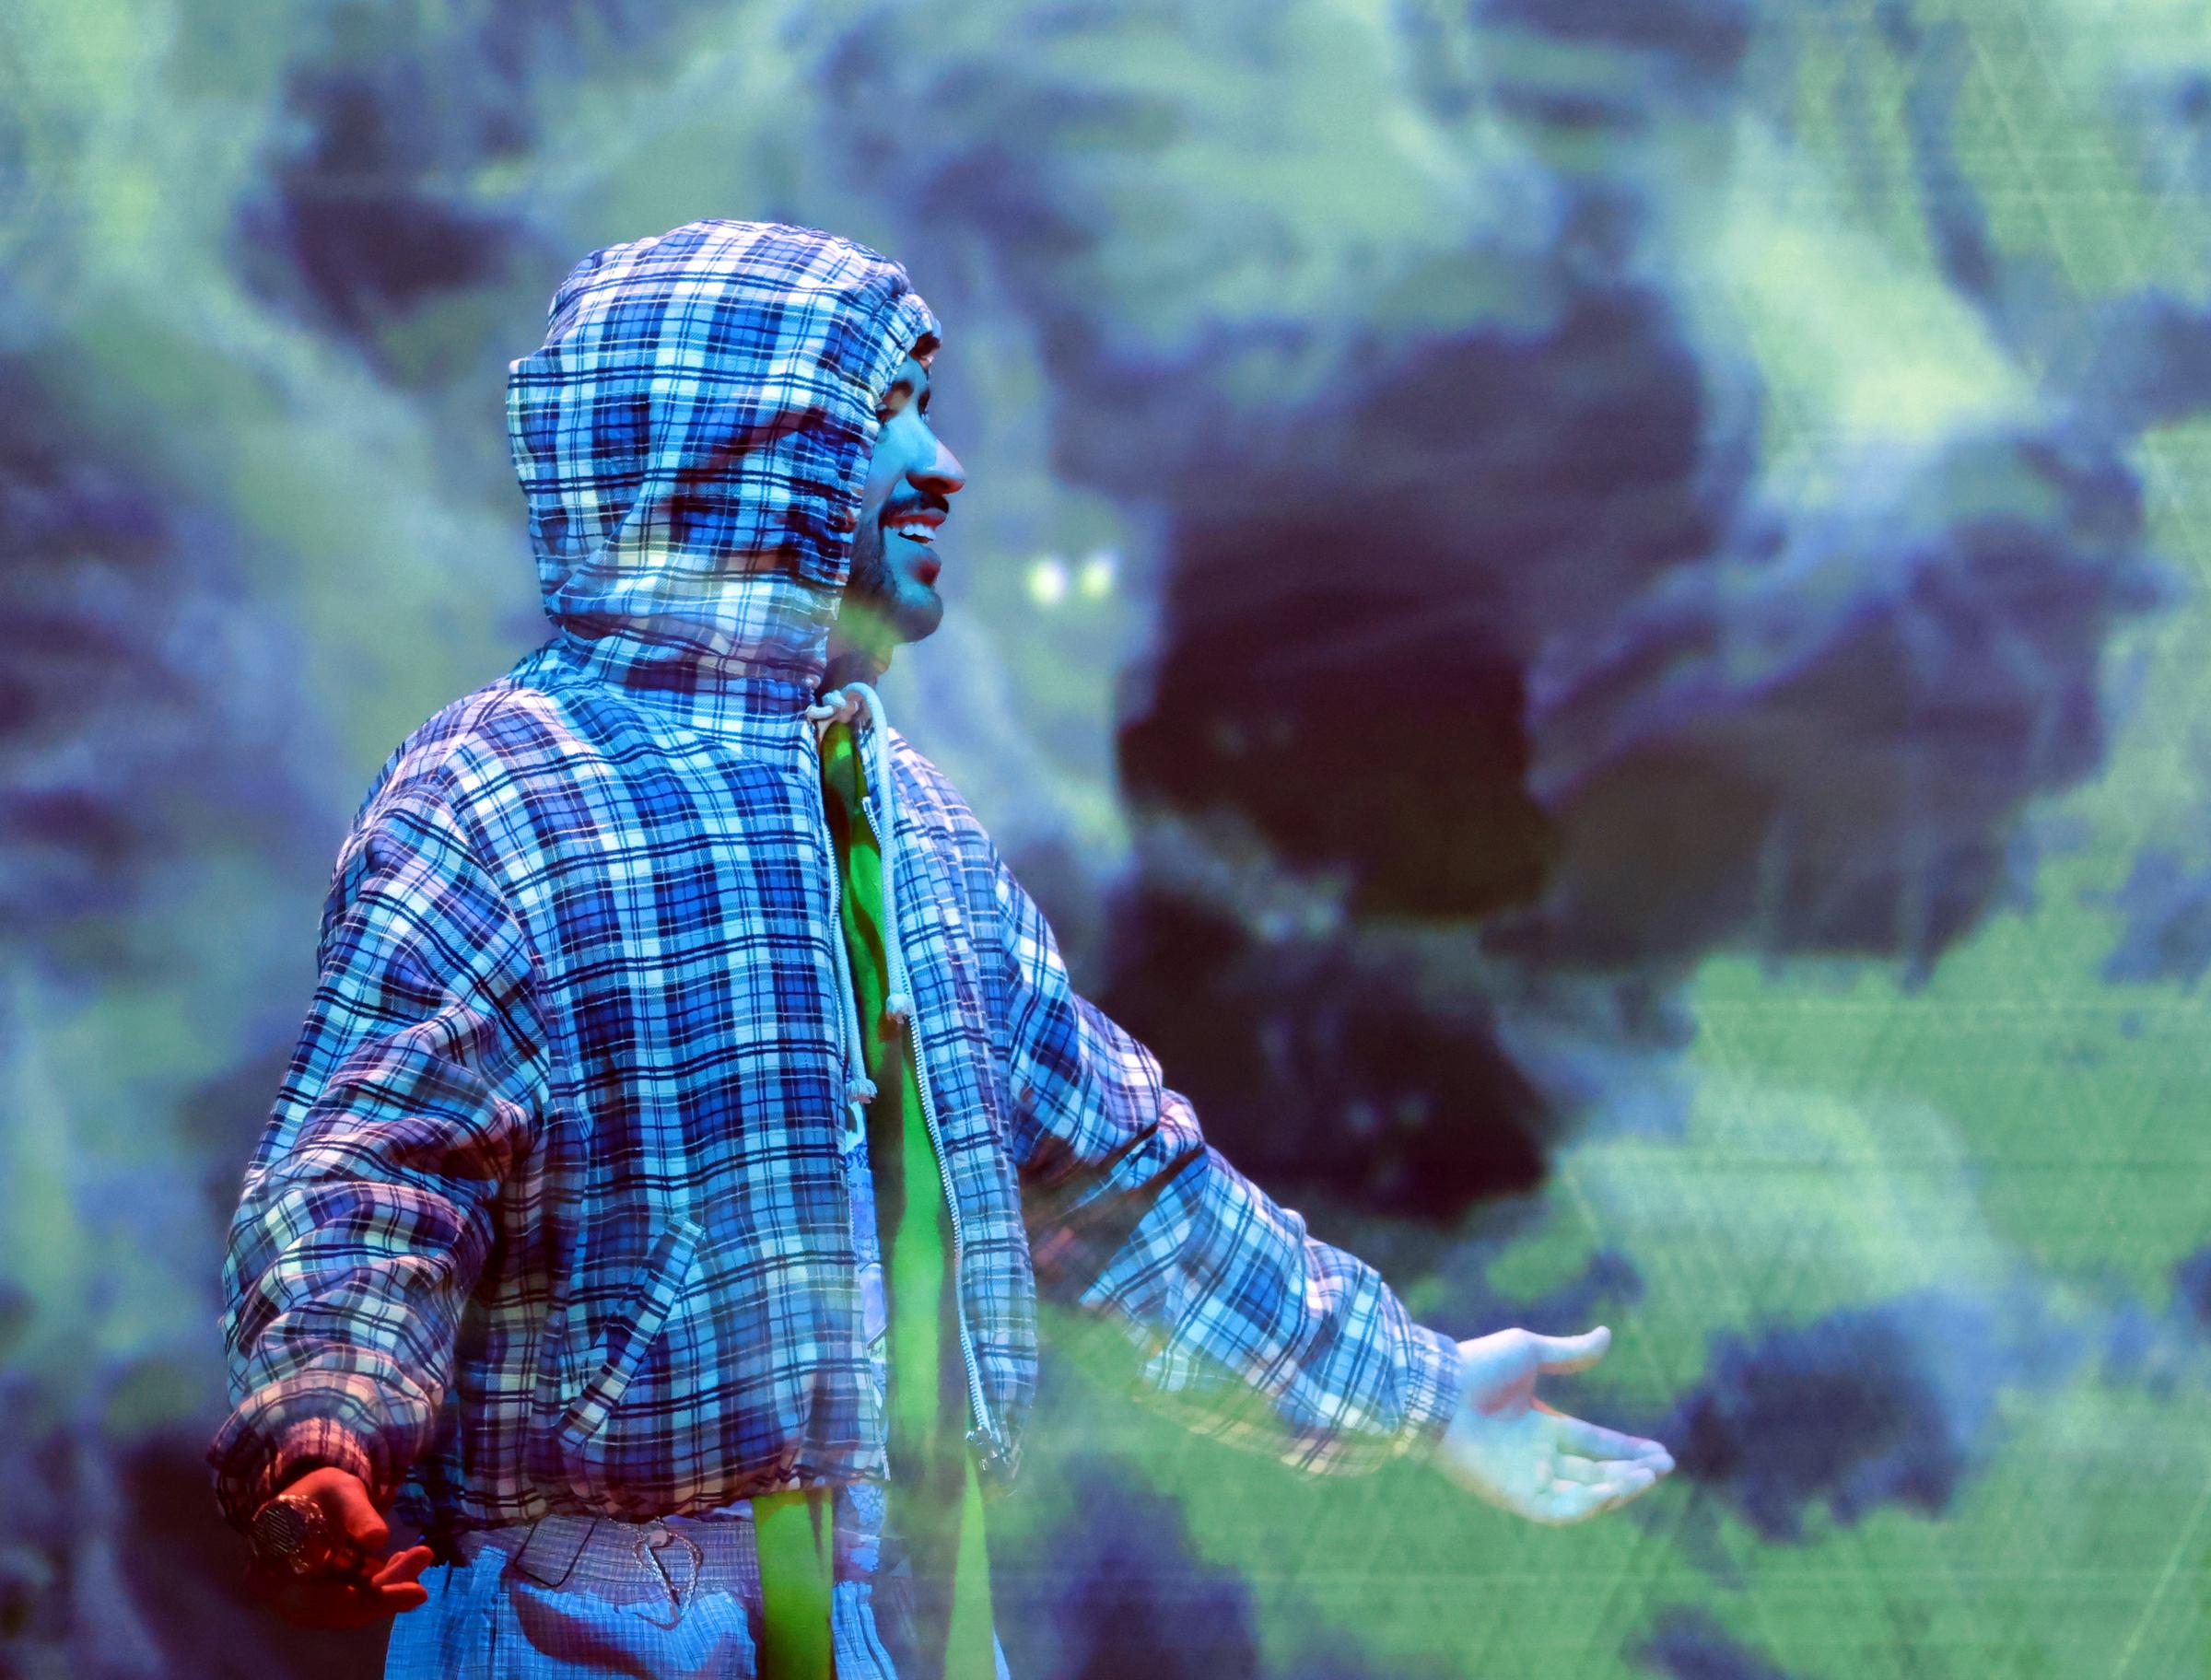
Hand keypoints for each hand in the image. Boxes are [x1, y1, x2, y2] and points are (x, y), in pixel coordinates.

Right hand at [243, 1467, 436, 1629]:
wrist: (310, 1497)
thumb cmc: (317, 1491)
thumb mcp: (337, 1490)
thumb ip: (354, 1512)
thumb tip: (376, 1540)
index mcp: (270, 1574)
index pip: (316, 1602)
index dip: (363, 1601)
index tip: (410, 1592)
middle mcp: (285, 1597)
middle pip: (340, 1608)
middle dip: (386, 1591)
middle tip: (422, 1559)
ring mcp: (307, 1600)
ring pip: (354, 1607)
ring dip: (390, 1587)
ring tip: (420, 1555)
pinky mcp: (327, 1596)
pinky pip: (358, 1599)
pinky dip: (385, 1583)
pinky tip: (406, 1559)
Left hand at [1433, 1325, 1674, 1525]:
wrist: (1433, 1388)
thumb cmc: (1475, 1365)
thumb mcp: (1529, 1352)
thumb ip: (1569, 1353)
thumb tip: (1607, 1336)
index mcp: (1540, 1425)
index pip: (1594, 1443)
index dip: (1628, 1449)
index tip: (1661, 1453)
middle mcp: (1535, 1456)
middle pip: (1594, 1471)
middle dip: (1631, 1472)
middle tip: (1664, 1467)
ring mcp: (1524, 1478)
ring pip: (1582, 1494)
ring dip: (1617, 1488)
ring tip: (1648, 1476)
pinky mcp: (1512, 1496)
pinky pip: (1557, 1510)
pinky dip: (1587, 1505)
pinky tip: (1614, 1489)